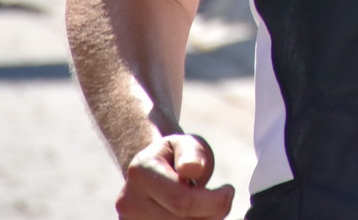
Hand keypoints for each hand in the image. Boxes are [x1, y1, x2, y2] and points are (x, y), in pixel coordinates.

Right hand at [115, 134, 234, 218]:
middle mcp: (128, 200)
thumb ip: (193, 154)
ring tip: (209, 207)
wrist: (154, 170)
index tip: (228, 190)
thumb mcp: (188, 144)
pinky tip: (198, 216)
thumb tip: (192, 168)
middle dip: (211, 214)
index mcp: (141, 172)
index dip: (214, 202)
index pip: (182, 201)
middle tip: (223, 200)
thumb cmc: (178, 156)